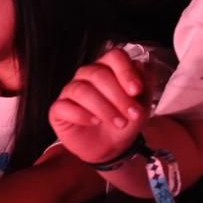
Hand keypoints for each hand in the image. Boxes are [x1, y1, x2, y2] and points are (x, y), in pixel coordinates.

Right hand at [48, 47, 151, 164]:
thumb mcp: (143, 101)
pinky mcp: (58, 110)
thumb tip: (141, 65)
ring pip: (82, 90)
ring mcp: (70, 91)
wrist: (113, 146)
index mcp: (109, 67)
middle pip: (99, 74)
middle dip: (119, 96)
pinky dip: (81, 115)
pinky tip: (95, 122)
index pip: (115, 56)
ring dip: (104, 108)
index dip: (126, 72)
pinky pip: (64, 107)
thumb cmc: (126, 118)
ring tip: (119, 122)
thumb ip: (145, 81)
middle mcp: (87, 74)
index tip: (136, 91)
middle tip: (132, 114)